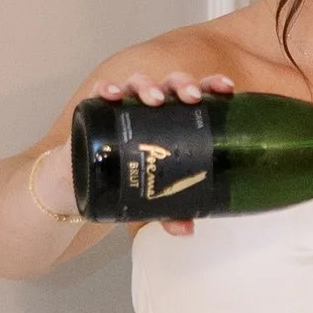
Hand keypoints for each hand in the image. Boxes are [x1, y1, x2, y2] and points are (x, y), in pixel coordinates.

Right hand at [84, 72, 233, 237]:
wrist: (85, 184)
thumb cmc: (130, 177)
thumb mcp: (155, 198)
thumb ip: (172, 211)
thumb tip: (187, 229)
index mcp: (175, 117)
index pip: (197, 93)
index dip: (212, 85)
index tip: (227, 88)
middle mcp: (151, 106)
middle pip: (170, 83)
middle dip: (183, 84)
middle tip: (192, 98)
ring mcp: (124, 105)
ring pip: (138, 82)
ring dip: (148, 85)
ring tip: (155, 100)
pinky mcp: (96, 109)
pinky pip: (100, 91)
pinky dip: (106, 88)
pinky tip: (112, 94)